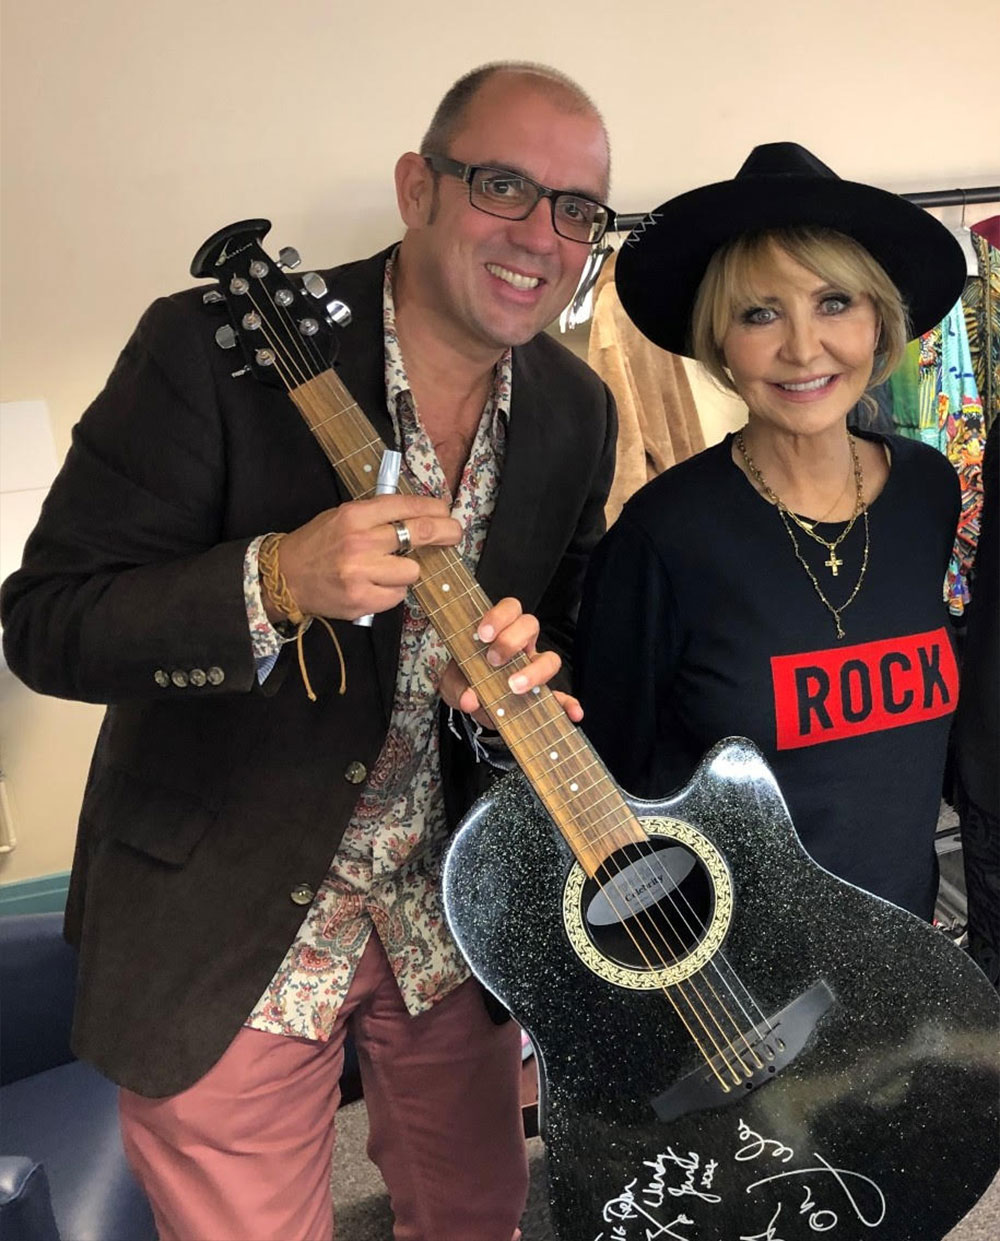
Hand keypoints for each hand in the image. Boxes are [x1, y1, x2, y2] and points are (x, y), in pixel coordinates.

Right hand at [274, 495, 460, 620]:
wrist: (285, 577)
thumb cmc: (318, 544)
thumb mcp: (342, 516)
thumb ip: (377, 515)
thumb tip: (419, 513)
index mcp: (354, 516)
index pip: (406, 506)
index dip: (433, 508)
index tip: (445, 511)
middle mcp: (359, 542)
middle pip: (419, 533)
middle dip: (445, 532)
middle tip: (454, 532)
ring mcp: (361, 573)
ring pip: (412, 571)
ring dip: (408, 570)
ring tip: (390, 569)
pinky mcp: (362, 600)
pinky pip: (398, 595)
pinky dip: (393, 591)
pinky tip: (377, 585)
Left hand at [438, 597, 583, 728]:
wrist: (472, 704)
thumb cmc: (465, 682)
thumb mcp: (455, 683)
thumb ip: (459, 688)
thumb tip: (470, 699)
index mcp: (501, 632)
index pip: (510, 609)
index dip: (499, 617)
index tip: (483, 635)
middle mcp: (522, 646)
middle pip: (530, 626)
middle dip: (511, 640)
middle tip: (493, 660)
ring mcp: (534, 670)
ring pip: (550, 658)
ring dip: (535, 671)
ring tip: (515, 686)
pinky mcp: (543, 695)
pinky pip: (562, 697)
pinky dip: (568, 704)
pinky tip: (572, 713)